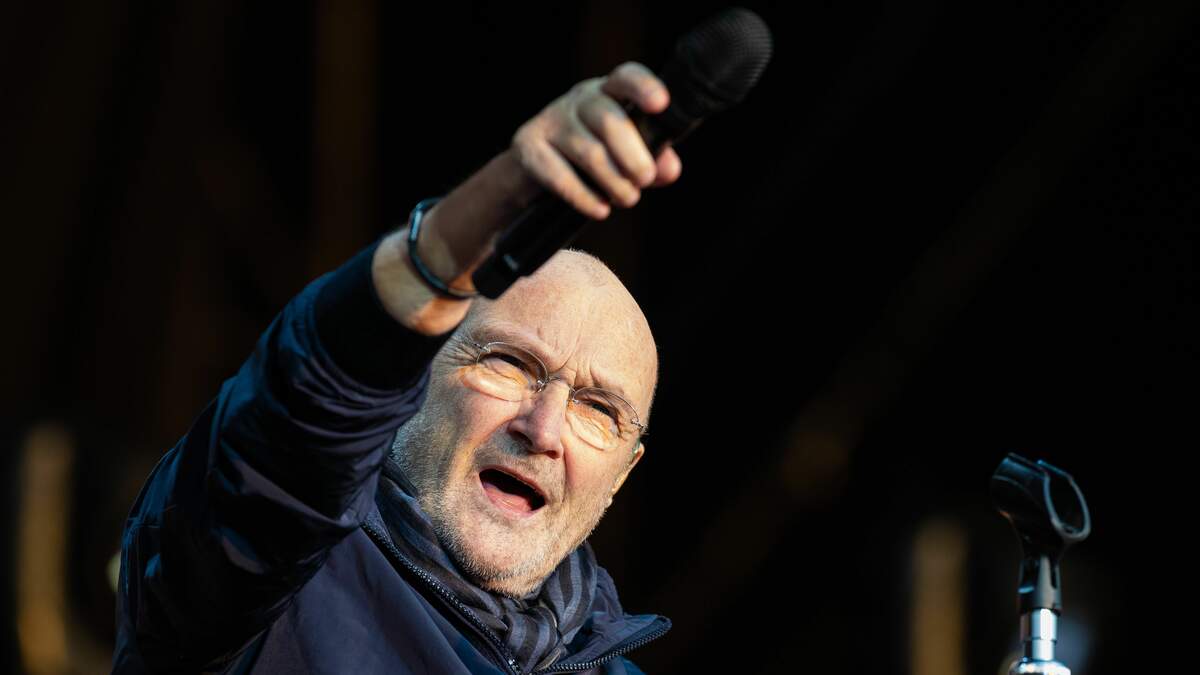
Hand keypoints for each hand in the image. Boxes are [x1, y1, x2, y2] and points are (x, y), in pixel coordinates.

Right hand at [511, 61, 683, 219]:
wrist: (534, 175)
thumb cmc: (590, 161)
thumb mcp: (626, 156)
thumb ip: (652, 159)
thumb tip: (670, 168)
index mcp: (607, 93)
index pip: (625, 78)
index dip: (643, 88)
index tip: (661, 104)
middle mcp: (578, 100)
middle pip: (610, 121)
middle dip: (634, 156)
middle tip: (644, 179)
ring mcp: (550, 120)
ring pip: (590, 153)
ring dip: (615, 183)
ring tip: (627, 199)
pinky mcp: (528, 146)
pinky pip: (562, 177)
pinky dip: (586, 198)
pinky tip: (601, 210)